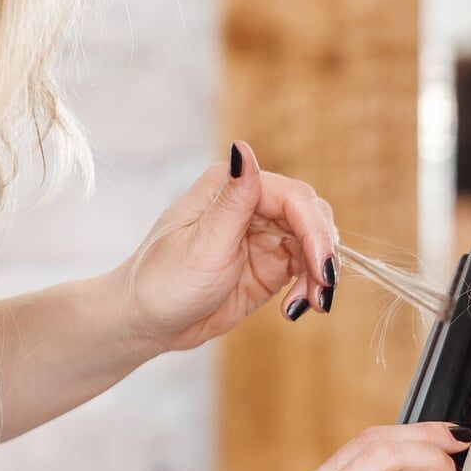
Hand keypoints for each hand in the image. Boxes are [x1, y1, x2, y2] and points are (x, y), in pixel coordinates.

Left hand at [117, 141, 338, 353]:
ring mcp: (264, 235)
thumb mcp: (202, 245)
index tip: (321, 268)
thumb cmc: (163, 281)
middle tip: (321, 293)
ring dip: (319, 276)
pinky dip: (310, 289)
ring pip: (314, 244)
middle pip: (311, 217)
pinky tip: (296, 309)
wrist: (147, 322)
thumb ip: (233, 200)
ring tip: (311, 307)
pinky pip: (305, 269)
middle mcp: (251, 203)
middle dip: (322, 254)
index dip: (314, 231)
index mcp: (230, 186)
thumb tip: (243, 147)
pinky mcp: (271, 264)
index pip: (292, 198)